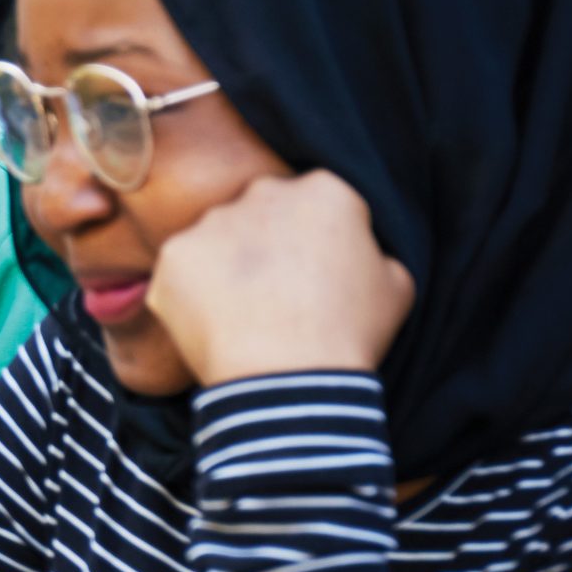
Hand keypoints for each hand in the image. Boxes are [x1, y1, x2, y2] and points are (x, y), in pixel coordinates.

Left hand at [145, 171, 413, 386]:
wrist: (287, 380)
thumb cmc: (349, 336)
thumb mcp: (397, 285)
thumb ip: (373, 250)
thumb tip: (355, 250)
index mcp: (325, 191)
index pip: (318, 203)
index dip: (317, 240)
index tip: (316, 273)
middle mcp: (264, 193)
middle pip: (263, 211)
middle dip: (266, 242)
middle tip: (275, 292)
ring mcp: (212, 222)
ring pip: (217, 238)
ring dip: (226, 266)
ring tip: (243, 314)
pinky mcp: (174, 254)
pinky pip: (182, 270)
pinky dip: (192, 293)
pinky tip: (214, 323)